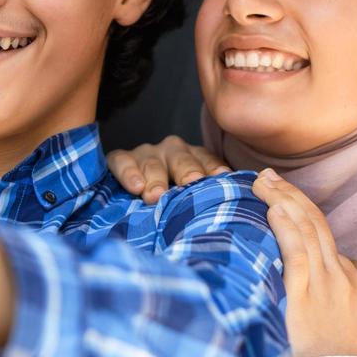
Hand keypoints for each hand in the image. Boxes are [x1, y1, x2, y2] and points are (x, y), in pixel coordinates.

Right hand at [106, 135, 231, 203]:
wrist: (132, 200)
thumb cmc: (172, 204)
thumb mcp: (191, 200)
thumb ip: (207, 200)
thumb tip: (236, 204)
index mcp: (193, 159)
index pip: (206, 160)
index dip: (213, 168)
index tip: (221, 178)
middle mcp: (171, 152)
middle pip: (181, 159)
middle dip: (186, 171)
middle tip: (191, 183)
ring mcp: (146, 154)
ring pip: (153, 161)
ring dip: (155, 178)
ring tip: (154, 196)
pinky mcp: (120, 159)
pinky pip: (122, 160)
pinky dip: (128, 172)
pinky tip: (135, 186)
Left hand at [253, 169, 356, 356]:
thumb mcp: (355, 333)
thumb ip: (343, 305)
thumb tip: (332, 287)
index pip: (329, 242)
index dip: (305, 216)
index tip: (285, 201)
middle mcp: (344, 279)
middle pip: (317, 226)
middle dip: (292, 196)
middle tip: (269, 176)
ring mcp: (326, 286)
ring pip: (307, 230)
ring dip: (284, 200)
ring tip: (263, 181)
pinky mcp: (307, 297)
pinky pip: (297, 251)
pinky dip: (286, 226)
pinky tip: (273, 207)